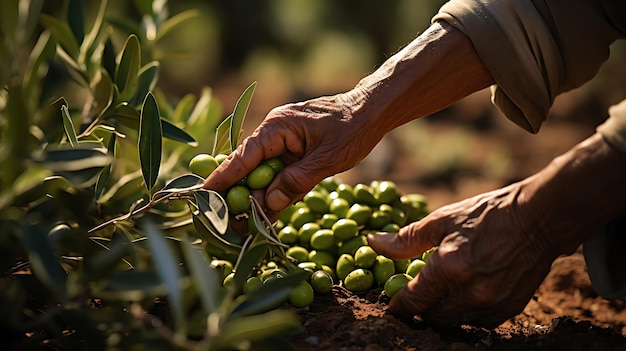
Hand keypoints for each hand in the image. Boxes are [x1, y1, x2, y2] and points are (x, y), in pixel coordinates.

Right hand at [204, 94, 384, 217]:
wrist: (372, 111)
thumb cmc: (352, 128)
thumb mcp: (327, 159)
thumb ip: (296, 181)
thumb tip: (268, 204)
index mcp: (277, 128)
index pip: (243, 157)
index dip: (222, 179)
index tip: (204, 196)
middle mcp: (274, 133)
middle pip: (248, 170)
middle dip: (241, 196)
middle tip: (232, 224)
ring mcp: (283, 142)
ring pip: (262, 175)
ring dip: (258, 198)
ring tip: (248, 226)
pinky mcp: (292, 151)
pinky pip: (277, 174)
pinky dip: (274, 192)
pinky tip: (269, 214)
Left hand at [368, 182, 558, 327]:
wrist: (539, 219)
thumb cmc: (487, 214)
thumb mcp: (442, 220)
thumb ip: (406, 239)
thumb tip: (373, 243)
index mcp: (447, 269)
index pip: (411, 302)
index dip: (398, 304)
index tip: (394, 300)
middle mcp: (468, 292)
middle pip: (431, 317)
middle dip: (420, 308)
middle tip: (417, 293)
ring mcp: (490, 304)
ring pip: (454, 322)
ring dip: (443, 311)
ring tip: (442, 292)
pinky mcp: (508, 309)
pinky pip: (478, 322)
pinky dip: (467, 312)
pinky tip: (466, 294)